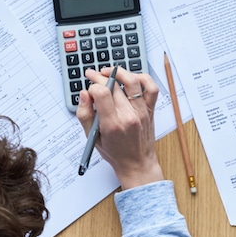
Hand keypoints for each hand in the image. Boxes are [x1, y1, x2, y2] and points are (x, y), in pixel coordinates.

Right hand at [76, 66, 163, 188]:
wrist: (137, 164)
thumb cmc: (115, 153)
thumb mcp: (92, 138)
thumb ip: (84, 115)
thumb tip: (84, 94)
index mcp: (112, 124)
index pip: (101, 93)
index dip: (92, 86)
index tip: (88, 89)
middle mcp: (129, 116)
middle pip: (113, 85)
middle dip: (100, 77)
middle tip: (92, 76)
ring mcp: (141, 112)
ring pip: (132, 81)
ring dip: (119, 72)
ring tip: (109, 72)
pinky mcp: (150, 110)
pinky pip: (151, 88)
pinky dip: (142, 78)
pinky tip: (131, 79)